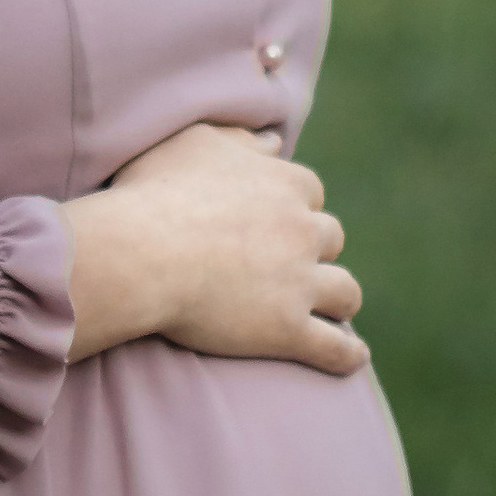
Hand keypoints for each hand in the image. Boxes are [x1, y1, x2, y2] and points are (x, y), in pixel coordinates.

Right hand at [62, 118, 366, 373]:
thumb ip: (241, 139)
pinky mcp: (288, 328)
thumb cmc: (155, 192)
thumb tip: (276, 140)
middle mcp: (302, 229)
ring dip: (340, 297)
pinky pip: (335, 347)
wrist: (139, 251)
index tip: (276, 219)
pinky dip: (349, 353)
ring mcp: (299, 281)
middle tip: (291, 262)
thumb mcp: (194, 144)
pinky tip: (355, 357)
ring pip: (345, 291)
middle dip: (316, 248)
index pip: (309, 191)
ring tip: (333, 309)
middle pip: (331, 237)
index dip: (294, 205)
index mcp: (284, 182)